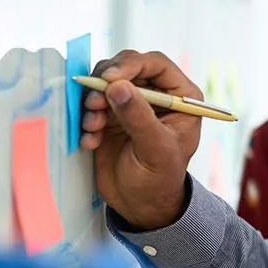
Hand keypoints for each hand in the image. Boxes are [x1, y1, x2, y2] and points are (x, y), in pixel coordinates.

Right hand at [79, 49, 201, 229]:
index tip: (110, 79)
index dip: (131, 65)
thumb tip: (118, 87)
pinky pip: (91, 103)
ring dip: (93, 101)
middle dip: (106, 81)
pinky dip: (86, 119)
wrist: (140, 203)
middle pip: (126, 66)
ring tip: (94, 127)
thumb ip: (139, 117)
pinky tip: (91, 141)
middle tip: (94, 103)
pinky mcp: (109, 115)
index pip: (155, 63)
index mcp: (181, 96)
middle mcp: (156, 94)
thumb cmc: (160, 178)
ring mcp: (131, 103)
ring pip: (105, 82)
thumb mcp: (155, 149)